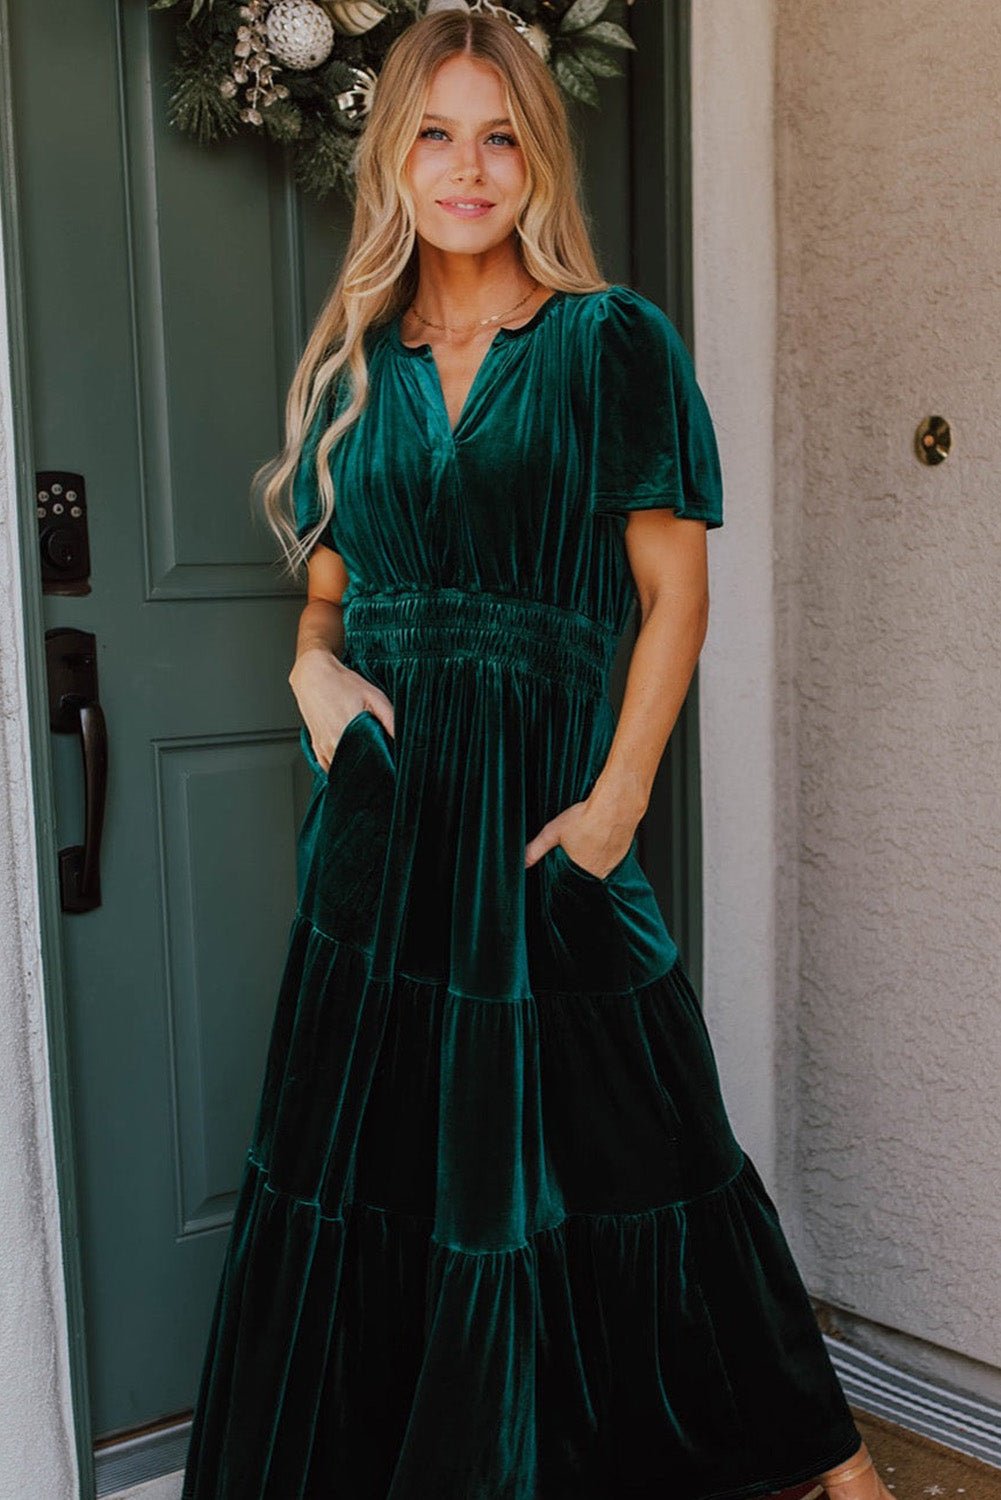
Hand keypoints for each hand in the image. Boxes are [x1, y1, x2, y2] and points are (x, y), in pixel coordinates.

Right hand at [289, 646, 393, 773]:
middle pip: (356, 769)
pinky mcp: (316, 748)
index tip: (389, 767)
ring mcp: (323, 748)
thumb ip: (390, 719)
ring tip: (366, 763)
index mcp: (349, 734)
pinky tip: (350, 763)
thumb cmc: (343, 684)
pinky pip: (329, 768)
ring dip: (354, 770)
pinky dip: (340, 768)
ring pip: (342, 770)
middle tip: (381, 767)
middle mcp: (333, 744)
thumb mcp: (374, 696)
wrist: (313, 677)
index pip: (370, 764)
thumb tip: (403, 739)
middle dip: (370, 770)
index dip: (381, 767)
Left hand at [524, 796, 635, 879]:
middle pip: (585, 876)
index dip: (566, 876)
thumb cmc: (587, 817)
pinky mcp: (624, 855)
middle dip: (579, 867)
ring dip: (593, 860)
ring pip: (600, 868)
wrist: (616, 805)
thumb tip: (522, 861)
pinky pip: (612, 860)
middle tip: (576, 851)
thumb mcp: (553, 832)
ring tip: (588, 844)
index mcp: (582, 872)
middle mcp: (600, 873)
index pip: (571, 883)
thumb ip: (536, 849)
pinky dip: (605, 853)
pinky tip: (601, 840)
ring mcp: (614, 865)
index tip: (564, 868)